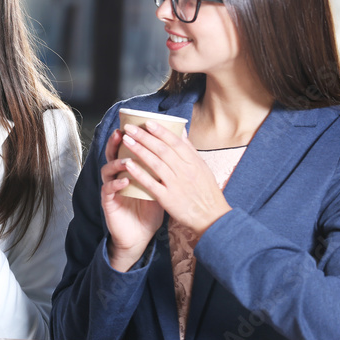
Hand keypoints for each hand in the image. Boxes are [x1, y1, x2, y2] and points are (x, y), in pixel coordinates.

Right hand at [99, 128, 164, 271]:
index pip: (127, 149)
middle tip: (123, 134)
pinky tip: (125, 181)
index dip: (130, 137)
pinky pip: (108, 190)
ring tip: (126, 160)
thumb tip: (179, 148)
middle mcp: (117, 176)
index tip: (136, 125)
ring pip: (107, 170)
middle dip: (116, 144)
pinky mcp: (108, 202)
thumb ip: (163, 168)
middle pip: (112, 155)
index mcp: (129, 171)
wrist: (141, 235)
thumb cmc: (149, 209)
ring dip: (116, 163)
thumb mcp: (158, 186)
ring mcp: (111, 189)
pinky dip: (116, 184)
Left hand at [117, 120, 230, 240]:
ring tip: (126, 140)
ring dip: (139, 150)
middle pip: (162, 150)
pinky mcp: (168, 199)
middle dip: (144, 137)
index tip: (147, 122)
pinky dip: (139, 173)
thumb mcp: (203, 168)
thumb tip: (181, 131)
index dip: (161, 131)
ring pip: (155, 163)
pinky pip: (151, 183)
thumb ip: (190, 150)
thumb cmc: (207, 192)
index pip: (175, 142)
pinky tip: (128, 164)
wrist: (212, 218)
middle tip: (130, 127)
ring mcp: (176, 185)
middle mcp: (185, 171)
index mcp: (194, 162)